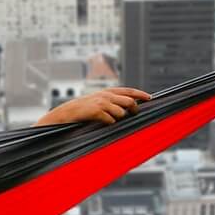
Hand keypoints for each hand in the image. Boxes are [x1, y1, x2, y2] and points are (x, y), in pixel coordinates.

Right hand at [36, 87, 151, 126]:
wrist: (64, 114)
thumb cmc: (81, 110)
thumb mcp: (96, 101)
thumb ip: (110, 102)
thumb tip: (127, 107)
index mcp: (106, 92)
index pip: (128, 91)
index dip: (140, 94)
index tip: (150, 98)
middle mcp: (105, 95)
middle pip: (129, 101)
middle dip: (134, 109)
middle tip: (135, 115)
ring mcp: (100, 103)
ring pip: (121, 112)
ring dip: (119, 118)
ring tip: (110, 120)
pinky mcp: (95, 111)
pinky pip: (111, 120)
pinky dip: (110, 123)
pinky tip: (104, 123)